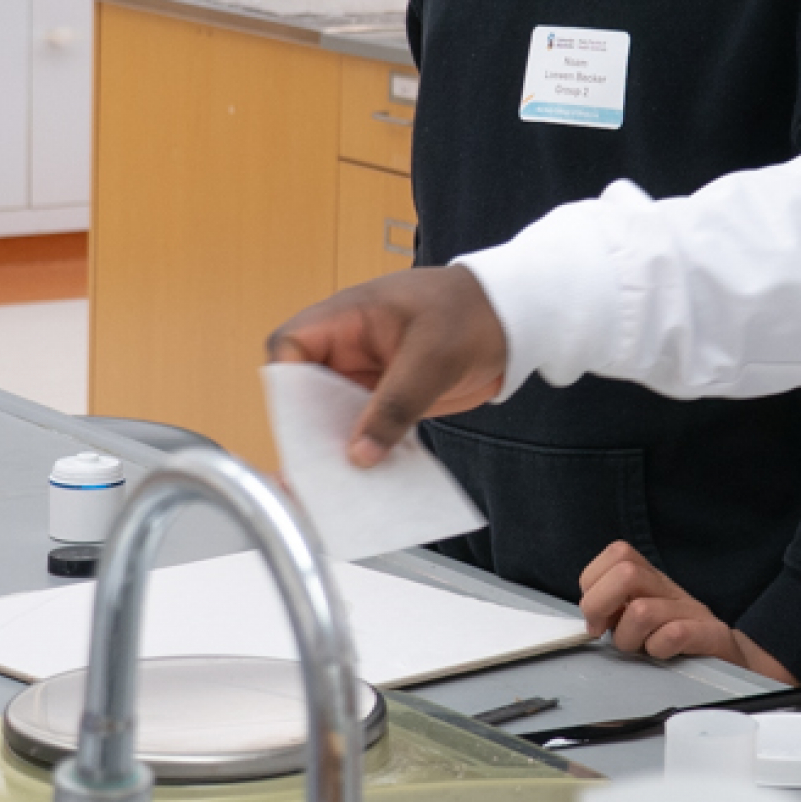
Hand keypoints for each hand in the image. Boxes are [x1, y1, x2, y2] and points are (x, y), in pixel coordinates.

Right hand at [267, 267, 508, 465]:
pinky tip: (371, 480)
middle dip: (306, 430)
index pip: (290, 346)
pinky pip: (366, 429)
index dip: (286, 383)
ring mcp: (367, 376)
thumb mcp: (434, 356)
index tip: (300, 422)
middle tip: (315, 472)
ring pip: (332, 417)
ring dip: (335, 448)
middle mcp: (347, 349)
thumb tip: (359, 454)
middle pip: (304, 391)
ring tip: (338, 488)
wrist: (514, 319)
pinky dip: (367, 452)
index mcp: (347, 318)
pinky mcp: (388, 400)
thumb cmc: (473, 313)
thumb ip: (396, 404)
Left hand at [578, 541, 797, 683]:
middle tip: (605, 631)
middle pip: (625, 572)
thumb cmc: (678, 640)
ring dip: (629, 638)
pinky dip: (659, 648)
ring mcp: (690, 610)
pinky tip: (662, 654)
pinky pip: (675, 634)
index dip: (594, 583)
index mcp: (650, 580)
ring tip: (638, 648)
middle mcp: (668, 589)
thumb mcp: (641, 618)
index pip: (616, 554)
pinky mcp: (709, 634)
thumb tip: (587, 615)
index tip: (598, 615)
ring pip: (642, 610)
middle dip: (600, 606)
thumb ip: (614, 609)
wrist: (729, 658)